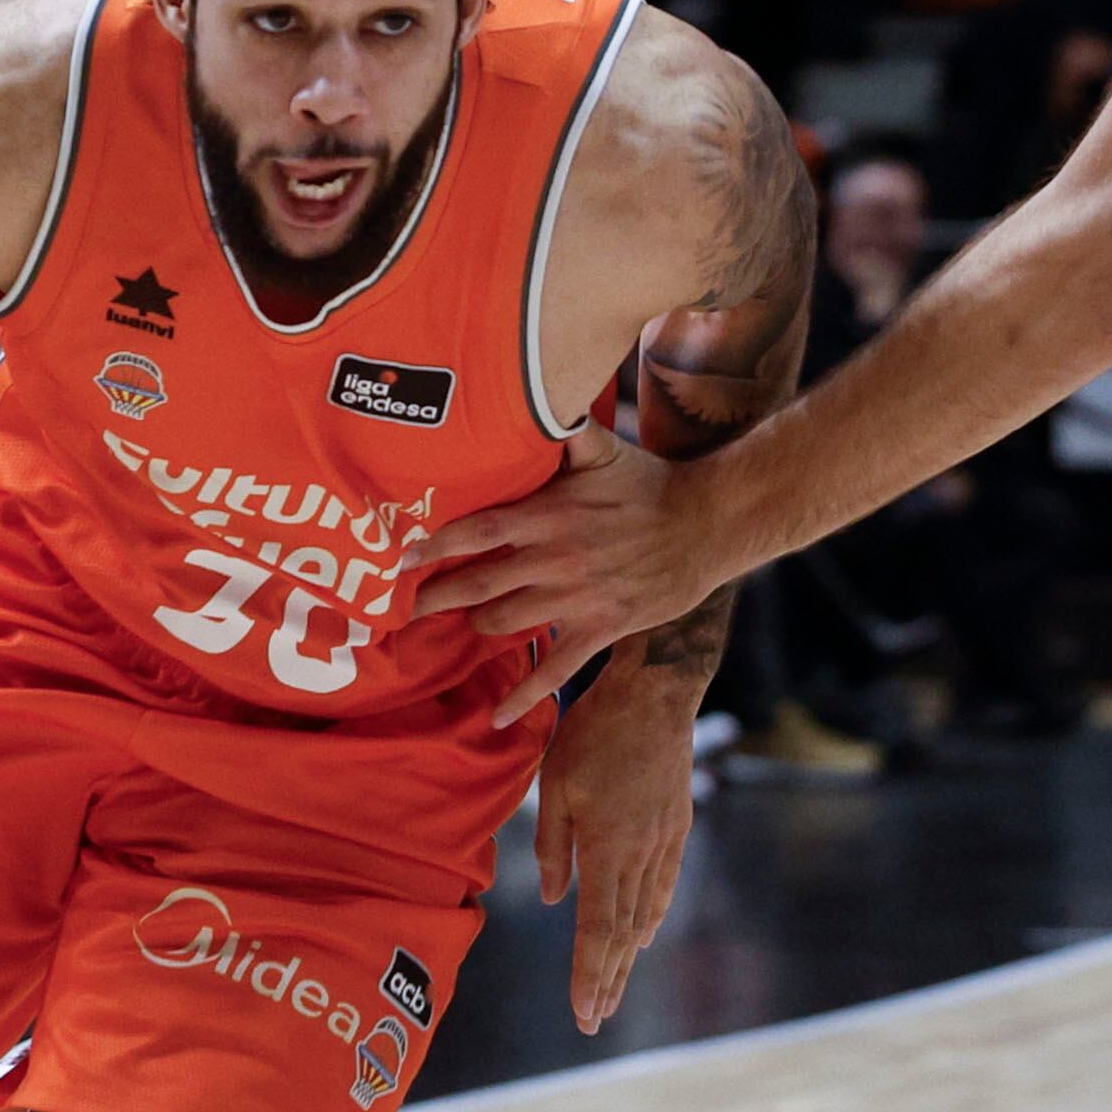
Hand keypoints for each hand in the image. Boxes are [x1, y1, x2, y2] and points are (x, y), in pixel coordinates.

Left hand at [408, 427, 728, 726]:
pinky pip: (557, 670)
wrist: (706, 526)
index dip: (437, 545)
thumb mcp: (604, 449)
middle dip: (438, 597)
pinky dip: (525, 697)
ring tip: (453, 630)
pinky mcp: (601, 628)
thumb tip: (535, 395)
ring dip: (474, 629)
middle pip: (479, 583)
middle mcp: (555, 558)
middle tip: (409, 608)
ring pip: (506, 623)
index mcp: (549, 514)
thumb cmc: (649, 484)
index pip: (478, 530)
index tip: (404, 558)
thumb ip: (564, 429)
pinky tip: (498, 716)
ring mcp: (577, 598)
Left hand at [532, 668, 695, 1030]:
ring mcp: (665, 843)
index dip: (589, 974)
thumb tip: (551, 899)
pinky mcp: (677, 828)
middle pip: (624, 933)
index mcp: (609, 849)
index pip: (597, 929)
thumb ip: (552, 846)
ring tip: (614, 990)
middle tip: (595, 1019)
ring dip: (628, 957)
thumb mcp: (556, 784)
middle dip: (607, 980)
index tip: (583, 1012)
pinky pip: (663, 886)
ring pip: (645, 914)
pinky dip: (650, 918)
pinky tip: (645, 936)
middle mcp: (642, 855)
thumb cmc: (594, 732)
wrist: (657, 694)